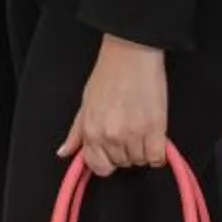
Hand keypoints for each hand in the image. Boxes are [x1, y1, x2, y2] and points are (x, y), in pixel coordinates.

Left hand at [57, 36, 169, 177]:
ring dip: (142, 149)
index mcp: (92, 131)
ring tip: (141, 127)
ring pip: (140, 161)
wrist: (131, 54)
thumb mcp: (86, 103)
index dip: (108, 161)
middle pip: (122, 164)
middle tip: (128, 129)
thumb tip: (64, 152)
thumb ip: (77, 133)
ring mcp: (133, 134)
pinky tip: (154, 136)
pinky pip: (157, 158)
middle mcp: (110, 137)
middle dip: (125, 151)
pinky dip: (158, 151)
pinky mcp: (155, 129)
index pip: (99, 167)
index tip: (113, 151)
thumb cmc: (108, 75)